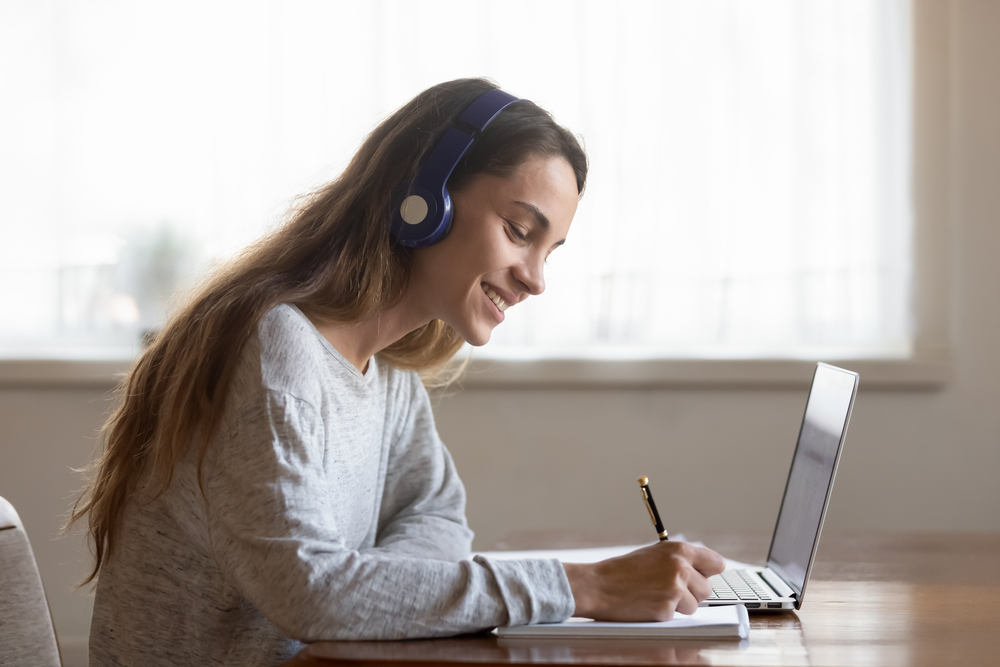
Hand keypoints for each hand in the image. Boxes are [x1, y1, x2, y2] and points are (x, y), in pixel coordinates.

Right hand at [562, 541, 725, 621]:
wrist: (598, 585)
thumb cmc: (622, 570)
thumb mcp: (654, 554)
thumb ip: (679, 560)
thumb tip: (701, 571)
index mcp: (678, 550)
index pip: (715, 563)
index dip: (707, 572)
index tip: (701, 577)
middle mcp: (680, 567)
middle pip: (707, 588)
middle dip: (692, 593)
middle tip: (669, 590)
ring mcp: (675, 589)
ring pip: (695, 605)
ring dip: (679, 605)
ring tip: (655, 595)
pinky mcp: (667, 608)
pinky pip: (677, 616)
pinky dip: (665, 613)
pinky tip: (648, 604)